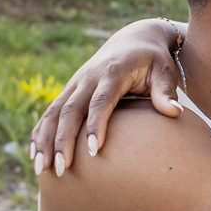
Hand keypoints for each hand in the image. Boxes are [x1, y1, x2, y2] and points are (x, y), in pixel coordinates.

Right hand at [30, 19, 183, 175]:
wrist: (134, 40)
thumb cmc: (154, 61)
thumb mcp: (165, 72)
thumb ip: (166, 92)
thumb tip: (175, 112)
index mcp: (112, 73)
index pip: (101, 101)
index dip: (95, 125)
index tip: (93, 151)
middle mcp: (88, 78)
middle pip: (71, 110)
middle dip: (63, 140)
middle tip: (62, 170)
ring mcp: (76, 84)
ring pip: (54, 112)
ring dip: (45, 140)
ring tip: (40, 170)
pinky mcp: (69, 90)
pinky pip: (50, 112)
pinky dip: (40, 133)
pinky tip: (35, 155)